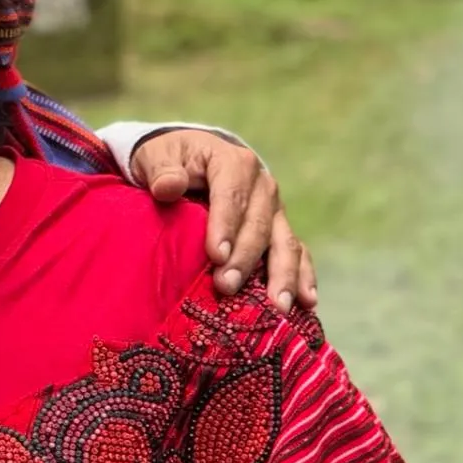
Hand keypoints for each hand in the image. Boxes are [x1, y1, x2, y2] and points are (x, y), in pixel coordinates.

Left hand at [128, 130, 317, 312]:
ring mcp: (274, 210)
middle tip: (227, 287)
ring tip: (277, 306)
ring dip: (282, 275)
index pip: (231, 195)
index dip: (225, 226)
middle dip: (245, 258)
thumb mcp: (156, 156)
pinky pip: (297, 253)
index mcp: (234, 163)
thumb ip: (162, 171)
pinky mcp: (279, 229)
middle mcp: (262, 186)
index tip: (216, 256)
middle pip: (258, 225)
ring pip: (285, 242)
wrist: (188, 159)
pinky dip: (303, 276)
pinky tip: (306, 302)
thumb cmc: (170, 160)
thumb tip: (168, 186)